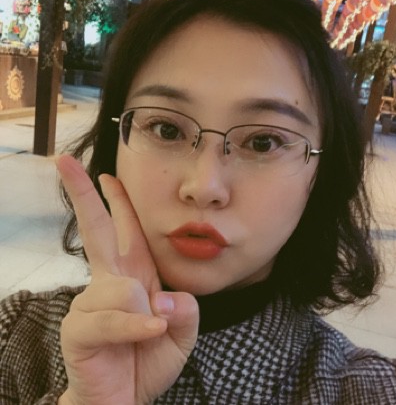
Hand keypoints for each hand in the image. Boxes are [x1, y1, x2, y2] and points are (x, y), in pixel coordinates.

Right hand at [56, 155, 198, 404]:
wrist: (127, 399)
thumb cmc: (150, 358)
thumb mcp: (181, 330)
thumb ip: (184, 309)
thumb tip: (162, 299)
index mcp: (133, 275)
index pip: (123, 229)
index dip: (116, 202)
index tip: (108, 174)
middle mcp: (109, 282)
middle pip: (94, 229)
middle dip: (82, 193)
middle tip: (64, 161)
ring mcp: (91, 303)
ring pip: (121, 286)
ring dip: (143, 309)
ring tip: (151, 331)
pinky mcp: (81, 329)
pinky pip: (114, 317)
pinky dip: (137, 325)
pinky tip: (150, 331)